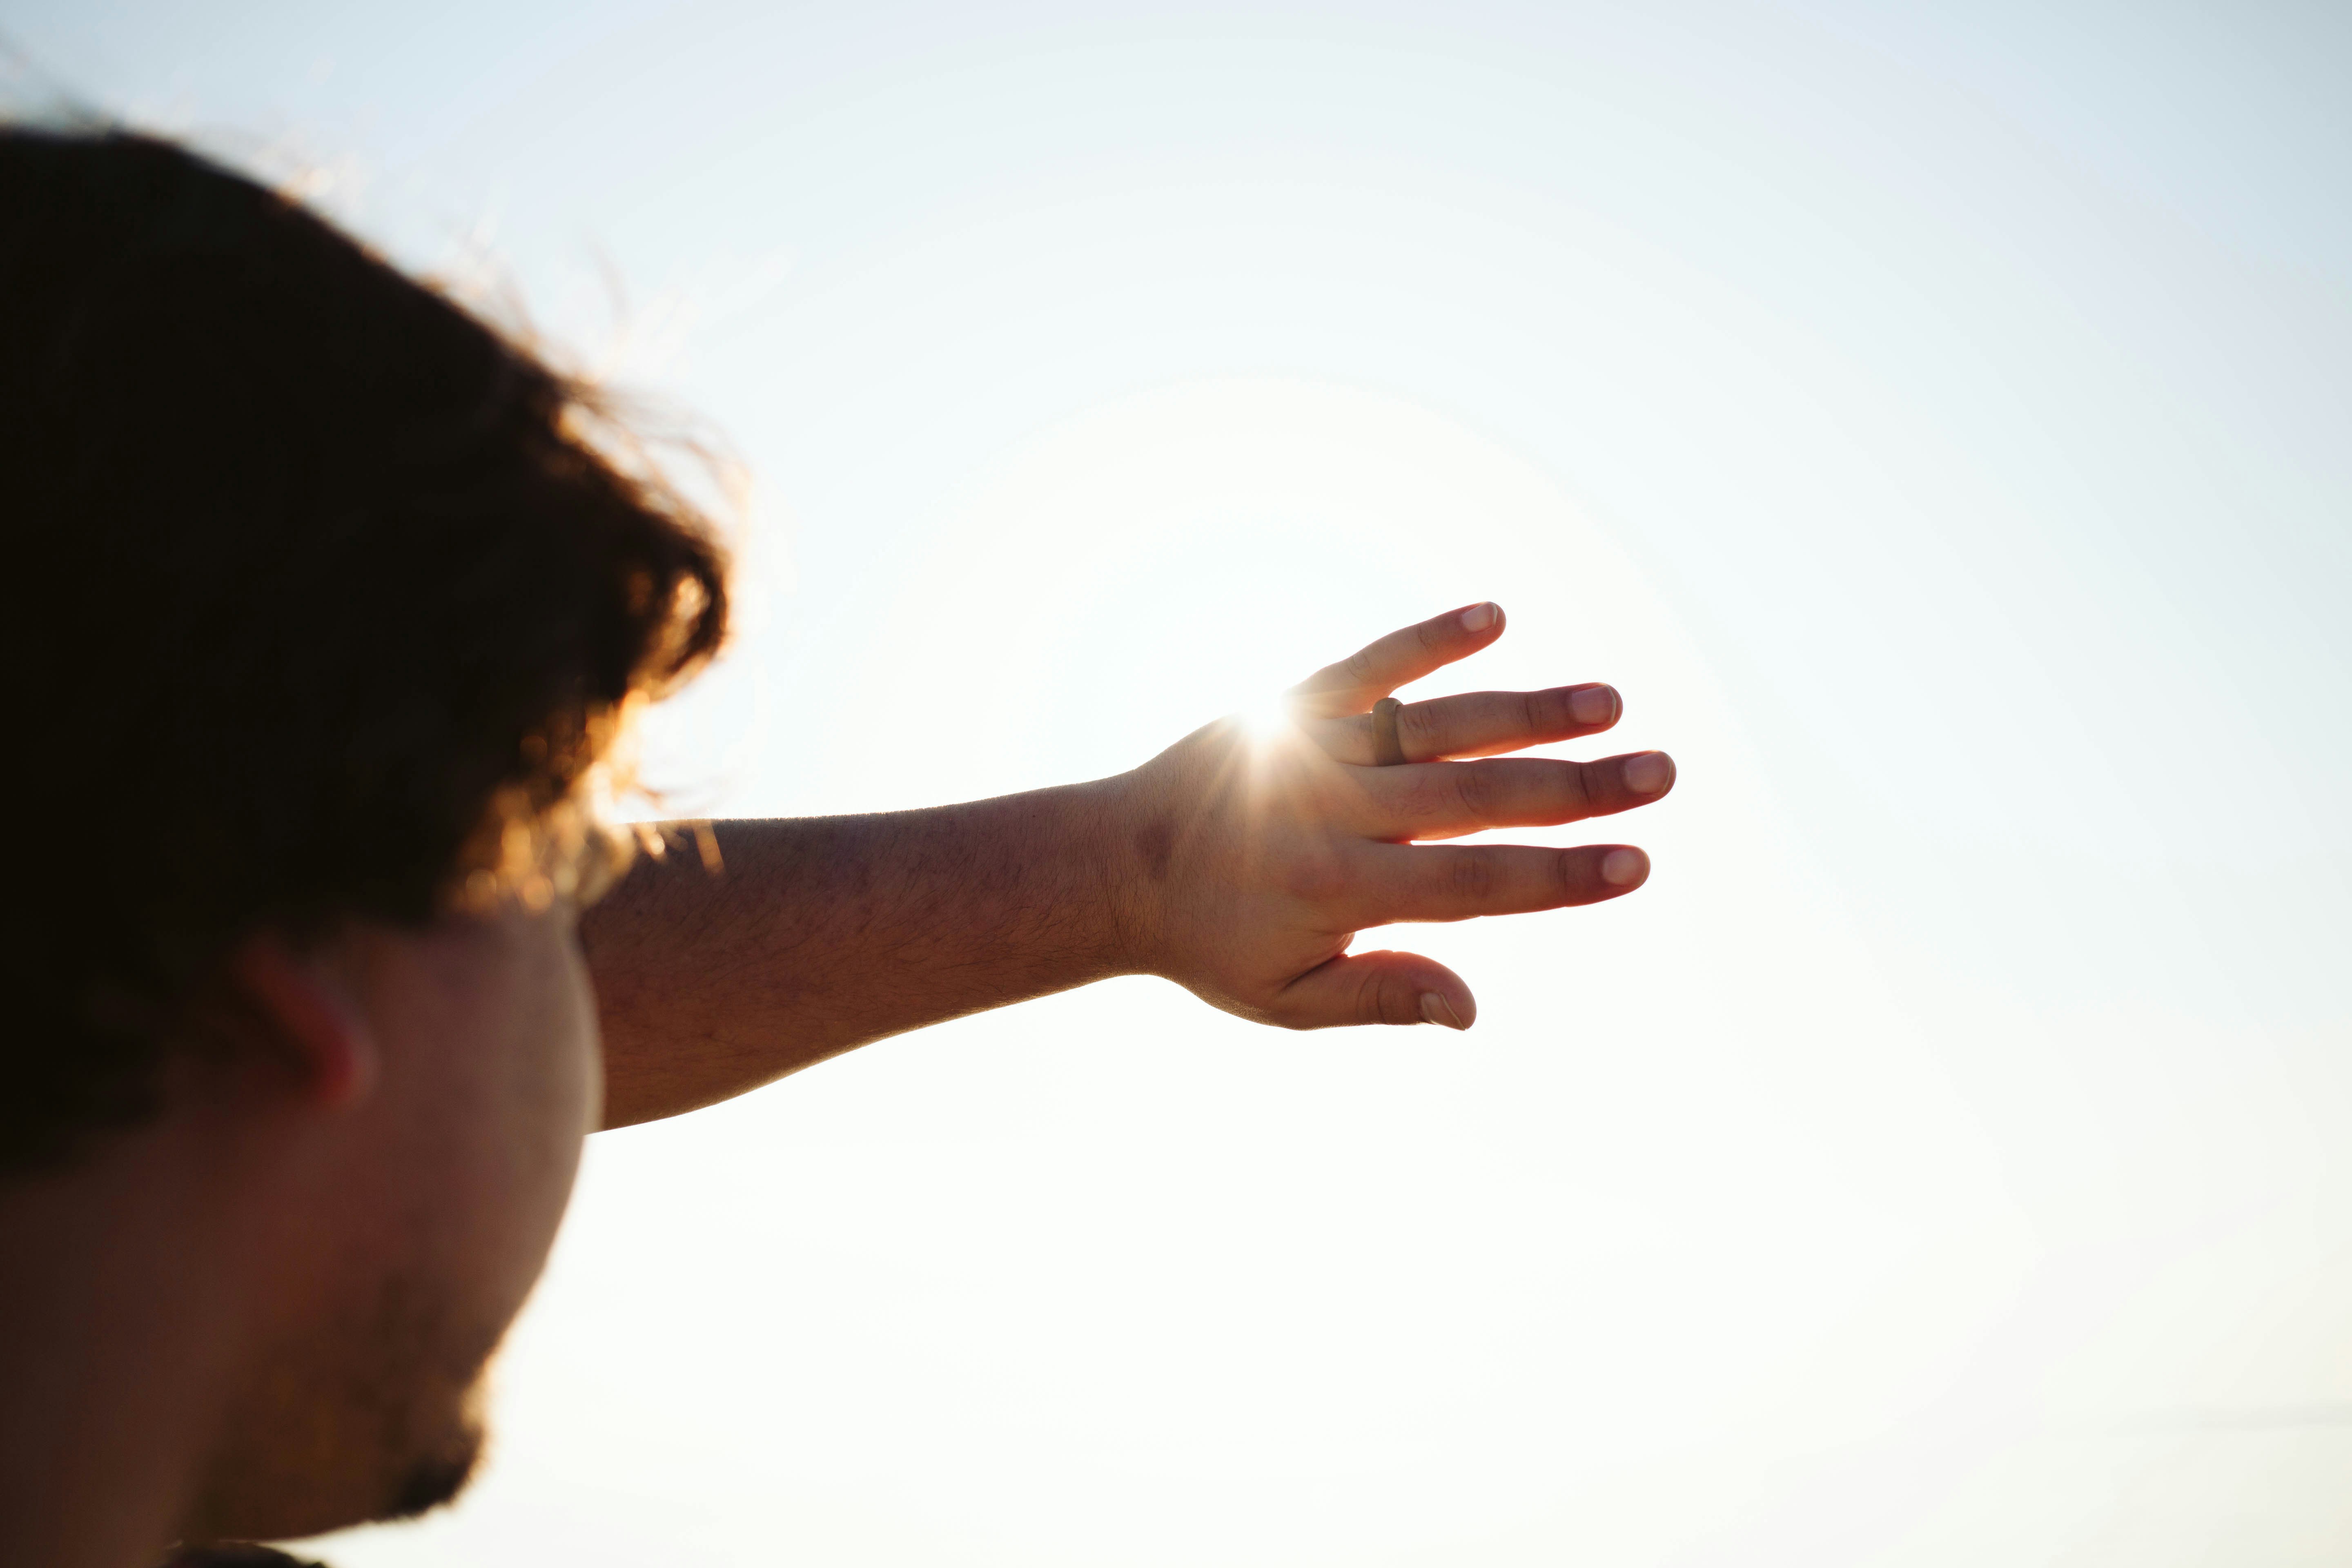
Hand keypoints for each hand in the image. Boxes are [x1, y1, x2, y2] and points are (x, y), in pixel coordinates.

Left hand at [1108, 602, 1674, 1029]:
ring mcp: (1317, 749)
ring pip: (1440, 723)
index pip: (1475, 884)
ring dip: (1527, 709)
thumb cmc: (1210, 942)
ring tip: (1607, 701)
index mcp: (1341, 889)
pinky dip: (1427, 640)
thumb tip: (1470, 1010)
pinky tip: (1493, 616)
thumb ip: (1381, 996)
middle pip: (1477, 796)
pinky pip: (1369, 664)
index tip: (1636, 863)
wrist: (1111, 866)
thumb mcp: (1286, 998)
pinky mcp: (1293, 704)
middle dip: (1575, 788)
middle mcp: (1336, 811)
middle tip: (1659, 774)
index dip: (1558, 875)